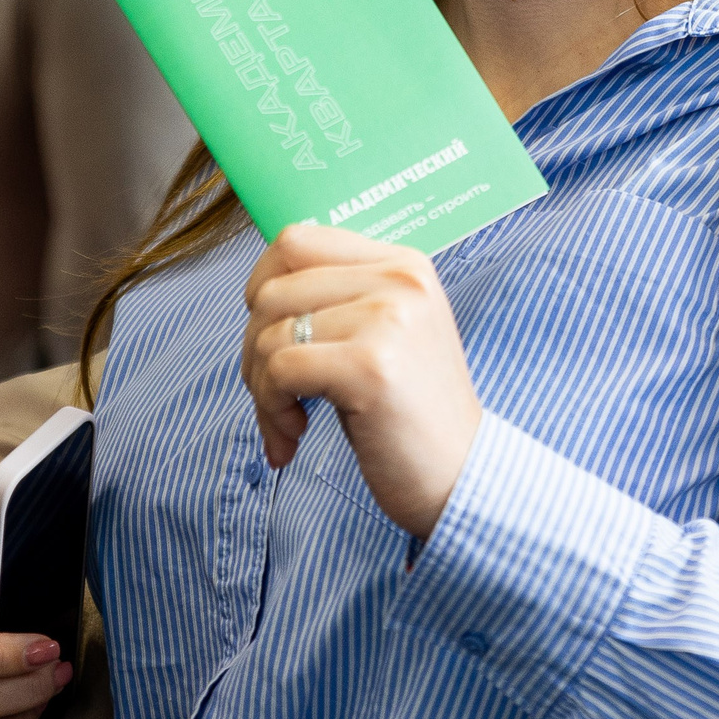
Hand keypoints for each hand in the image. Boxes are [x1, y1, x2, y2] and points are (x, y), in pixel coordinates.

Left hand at [243, 223, 482, 542]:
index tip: (268, 336)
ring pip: (269, 335)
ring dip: (262, 390)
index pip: (296, 241)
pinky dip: (271, 408)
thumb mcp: (386, 334)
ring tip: (288, 424)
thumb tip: (260, 289)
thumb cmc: (410, 415)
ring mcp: (388, 319)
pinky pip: (280, 371)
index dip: (261, 286)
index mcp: (403, 264)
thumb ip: (339, 299)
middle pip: (273, 291)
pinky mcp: (370, 366)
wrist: (463, 477)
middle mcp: (399, 280)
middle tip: (274, 397)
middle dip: (254, 351)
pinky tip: (296, 434)